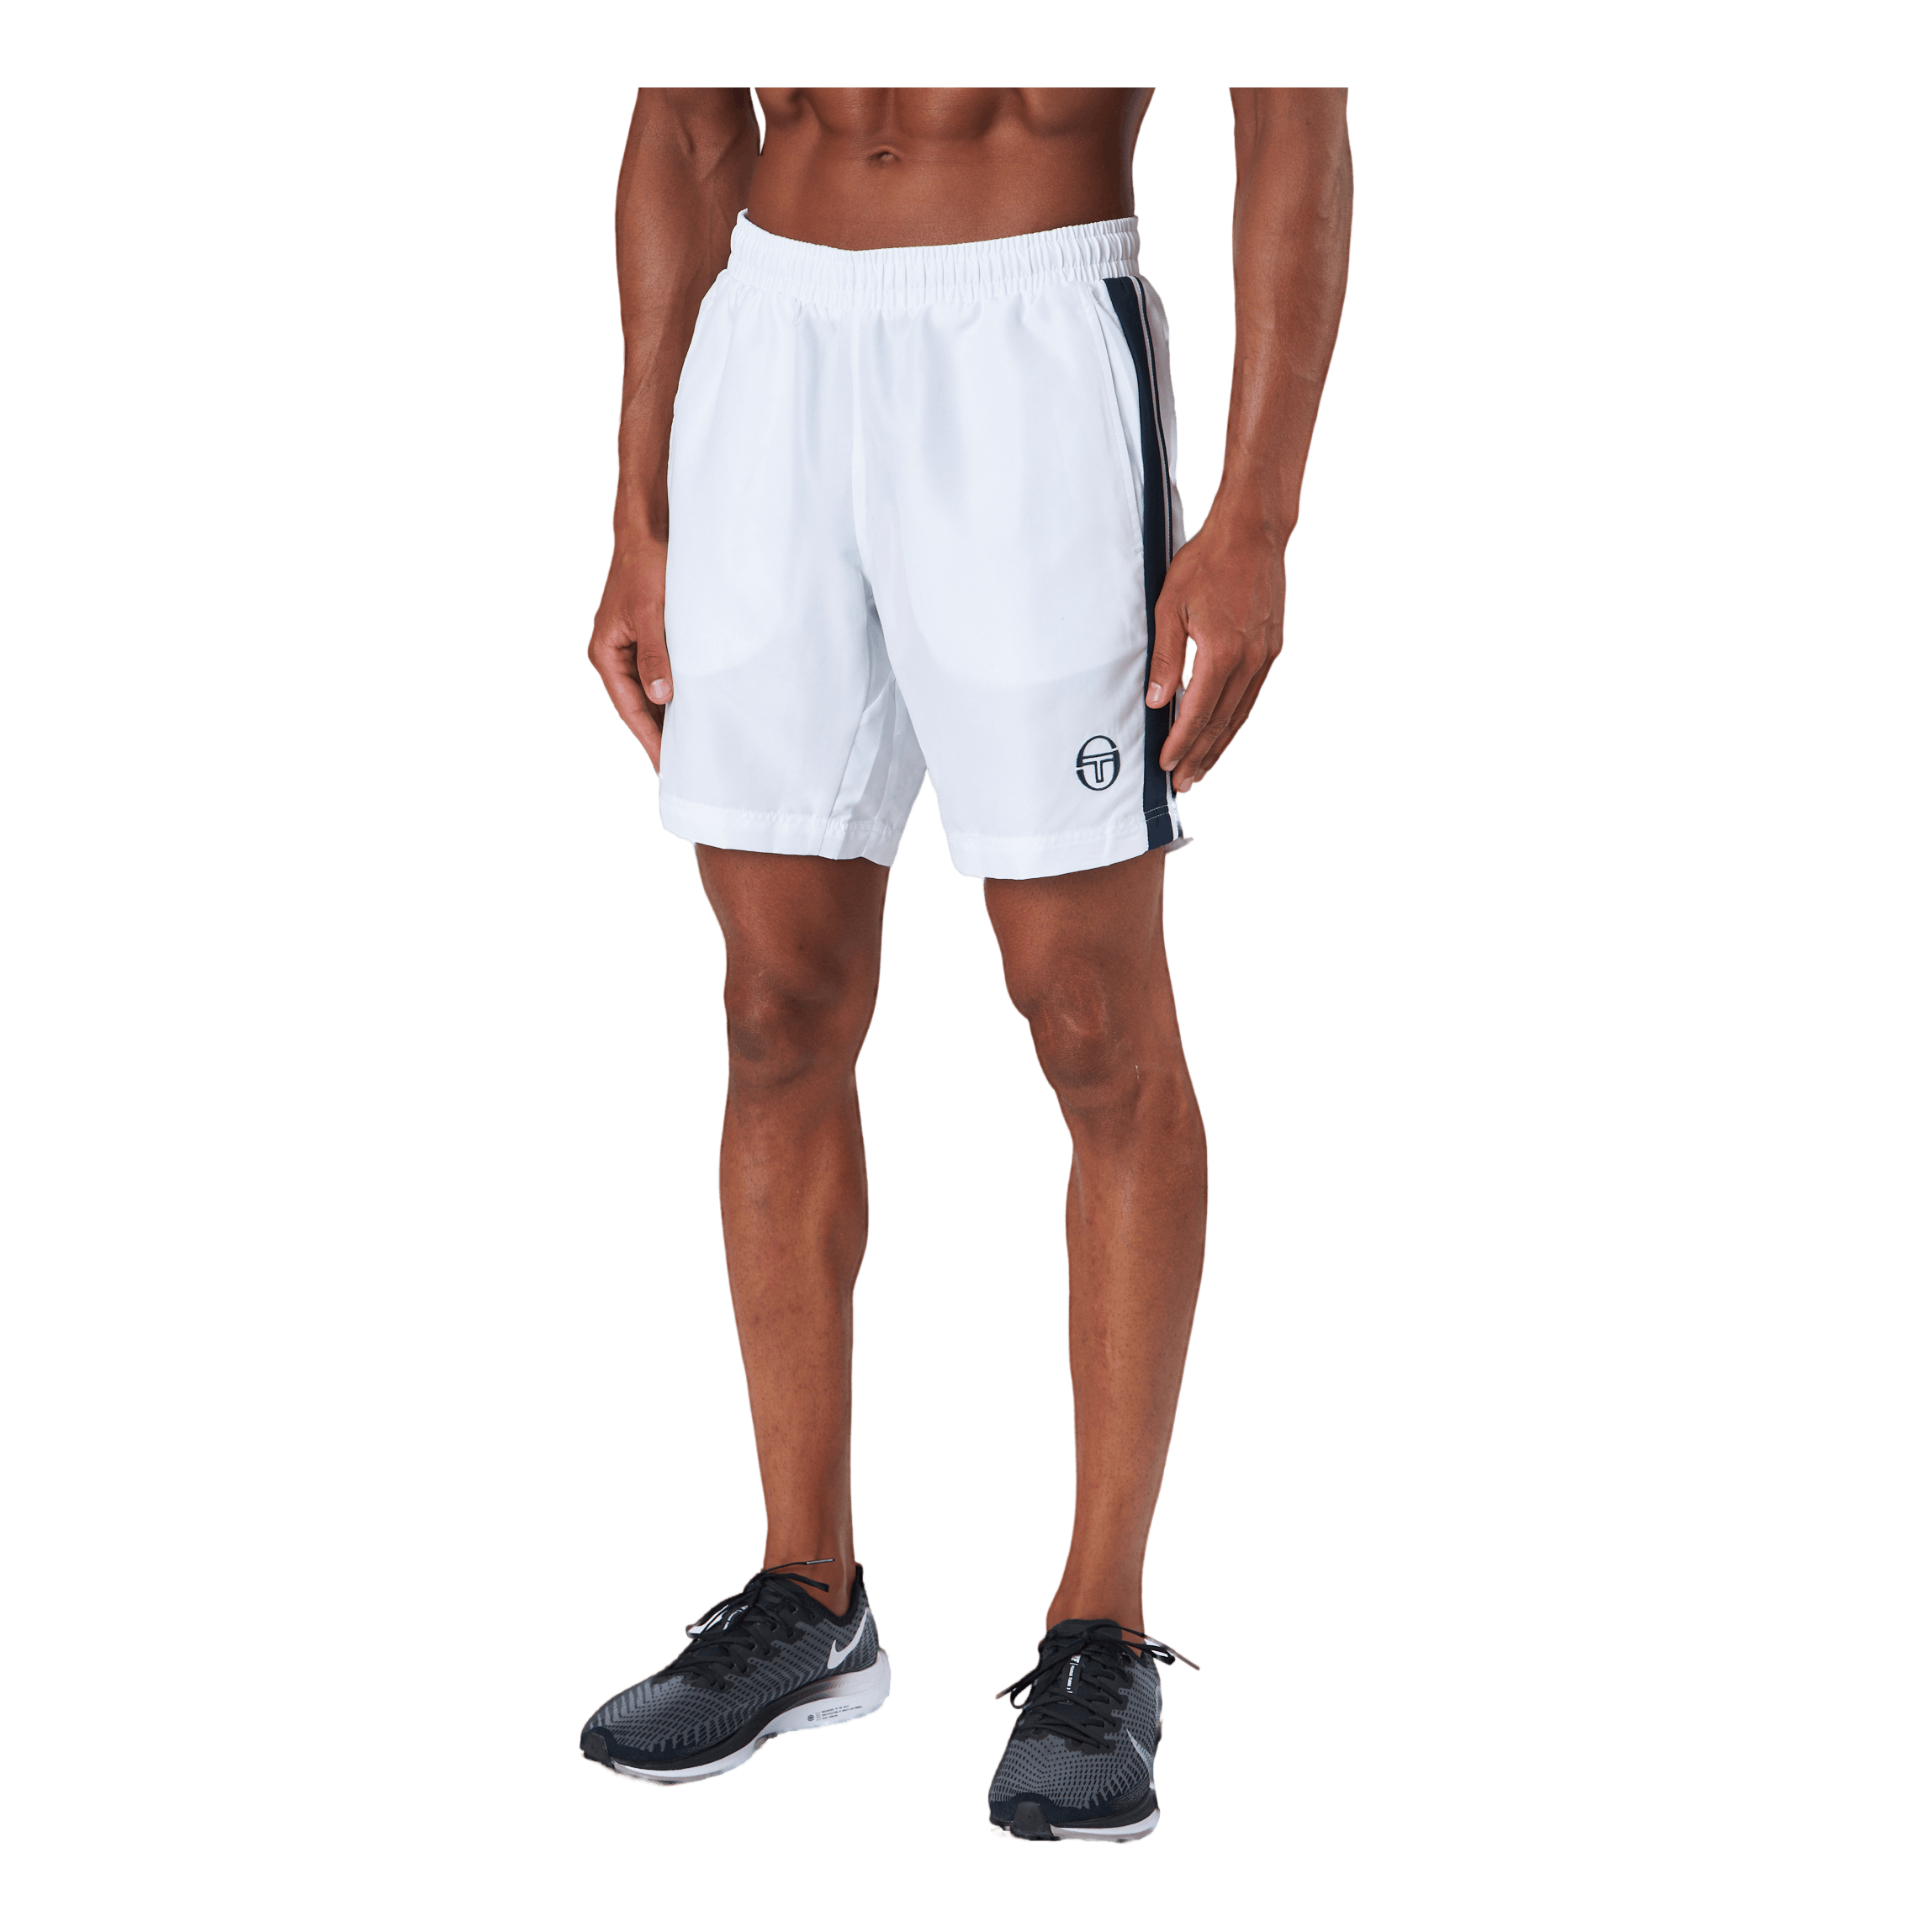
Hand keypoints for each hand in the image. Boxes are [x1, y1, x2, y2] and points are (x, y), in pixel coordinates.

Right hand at [586, 533, 673, 772]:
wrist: (649, 530)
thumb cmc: (647, 565)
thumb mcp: (651, 612)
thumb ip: (655, 656)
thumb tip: (660, 697)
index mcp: (607, 653)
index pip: (630, 708)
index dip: (649, 738)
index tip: (667, 765)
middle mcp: (613, 655)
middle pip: (637, 707)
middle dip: (657, 735)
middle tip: (684, 765)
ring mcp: (628, 648)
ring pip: (648, 693)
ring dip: (666, 717)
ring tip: (689, 746)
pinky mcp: (646, 639)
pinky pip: (657, 676)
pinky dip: (672, 694)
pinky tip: (689, 709)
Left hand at [1144, 515, 1285, 793]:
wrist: (1253, 533)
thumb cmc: (1207, 562)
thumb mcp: (1170, 605)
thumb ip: (1164, 657)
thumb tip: (1157, 701)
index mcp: (1222, 651)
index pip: (1198, 712)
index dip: (1181, 742)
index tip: (1166, 765)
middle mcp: (1249, 660)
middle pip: (1222, 722)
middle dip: (1200, 756)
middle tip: (1183, 784)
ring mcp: (1265, 656)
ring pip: (1240, 714)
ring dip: (1219, 745)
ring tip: (1202, 770)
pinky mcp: (1271, 649)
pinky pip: (1252, 696)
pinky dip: (1236, 720)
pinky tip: (1223, 733)